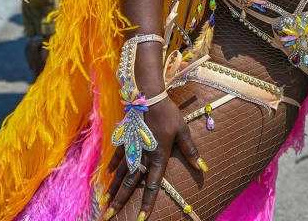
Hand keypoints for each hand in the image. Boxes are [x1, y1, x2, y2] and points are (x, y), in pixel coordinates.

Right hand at [104, 98, 202, 218]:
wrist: (151, 98)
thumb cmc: (169, 115)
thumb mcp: (183, 132)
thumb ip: (190, 151)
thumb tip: (202, 167)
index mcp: (158, 157)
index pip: (152, 186)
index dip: (147, 203)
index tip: (141, 219)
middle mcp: (143, 157)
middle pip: (130, 183)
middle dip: (120, 201)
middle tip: (108, 216)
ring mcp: (133, 148)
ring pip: (121, 173)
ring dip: (113, 188)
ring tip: (105, 202)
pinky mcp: (126, 138)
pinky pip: (118, 155)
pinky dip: (113, 165)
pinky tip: (107, 175)